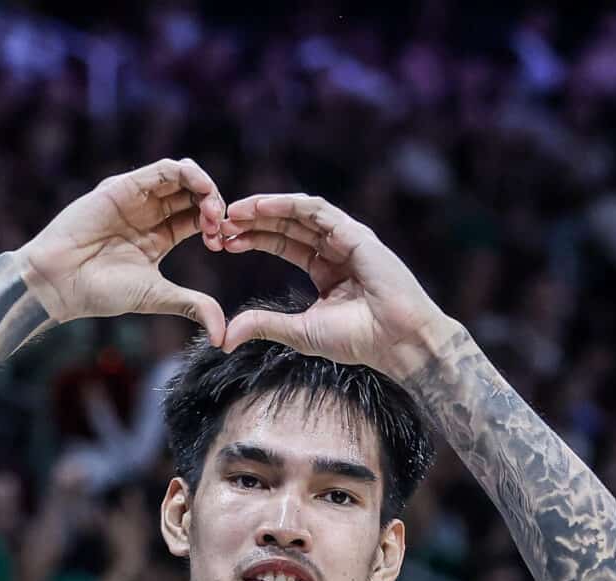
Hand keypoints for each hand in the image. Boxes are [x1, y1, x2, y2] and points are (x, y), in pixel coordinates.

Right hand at [16, 158, 226, 339]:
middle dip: (214, 205)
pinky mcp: (124, 186)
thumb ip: (191, 305)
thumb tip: (222, 335)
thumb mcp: (157, 296)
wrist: (60, 282)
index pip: (197, 218)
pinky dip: (187, 174)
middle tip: (219, 226)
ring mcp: (136, 197)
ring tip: (211, 209)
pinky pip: (163, 170)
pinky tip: (199, 189)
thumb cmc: (102, 292)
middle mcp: (149, 214)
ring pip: (181, 177)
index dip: (215, 225)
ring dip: (204, 187)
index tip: (221, 243)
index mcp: (160, 237)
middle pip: (193, 195)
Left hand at [216, 192, 455, 375]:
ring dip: (265, 208)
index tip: (223, 242)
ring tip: (234, 211)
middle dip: (253, 221)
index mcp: (325, 269)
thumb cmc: (357, 340)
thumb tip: (225, 336)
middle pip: (288, 225)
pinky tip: (261, 206)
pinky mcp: (356, 234)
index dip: (253, 239)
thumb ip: (264, 326)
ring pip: (299, 213)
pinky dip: (287, 205)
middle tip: (218, 222)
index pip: (284, 243)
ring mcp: (347, 238)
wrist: (396, 340)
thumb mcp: (299, 332)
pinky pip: (316, 210)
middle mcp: (336, 249)